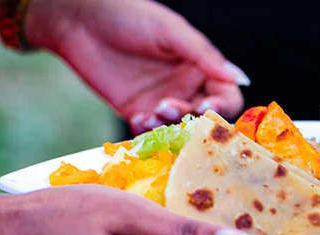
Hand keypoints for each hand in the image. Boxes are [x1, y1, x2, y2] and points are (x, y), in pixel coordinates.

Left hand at [24, 0, 246, 134]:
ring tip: (153, 111)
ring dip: (170, 126)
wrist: (79, 21)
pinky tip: (138, 118)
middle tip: (170, 106)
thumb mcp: (171, 32)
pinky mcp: (136, 112)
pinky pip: (150, 133)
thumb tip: (240, 79)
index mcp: (200, 66)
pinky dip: (148, 132)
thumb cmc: (129, 16)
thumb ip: (204, 57)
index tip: (206, 108)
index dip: (221, 107)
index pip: (226, 96)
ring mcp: (161, 101)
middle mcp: (185, 87)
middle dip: (192, 118)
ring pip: (178, 129)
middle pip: (204, 118)